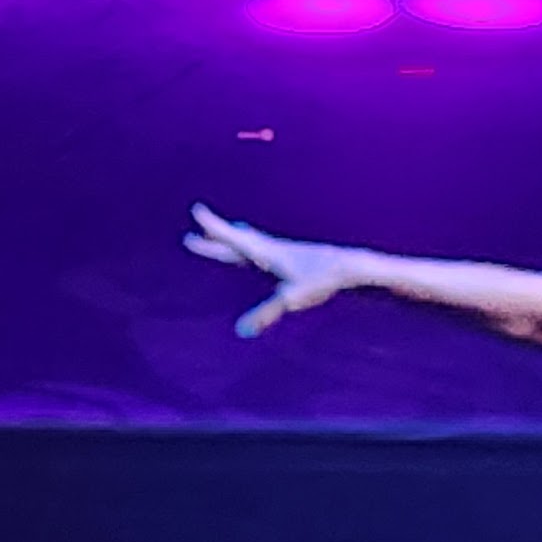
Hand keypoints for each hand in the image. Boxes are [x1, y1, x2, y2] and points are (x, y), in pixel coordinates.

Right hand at [185, 205, 365, 337]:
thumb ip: (265, 313)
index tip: (197, 210)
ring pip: (251, 242)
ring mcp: (282, 251)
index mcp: (266, 253)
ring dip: (234, 237)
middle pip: (236, 242)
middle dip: (214, 239)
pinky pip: (263, 248)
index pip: (233, 239)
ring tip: (227, 230)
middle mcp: (271, 248)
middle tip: (192, 236)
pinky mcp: (293, 257)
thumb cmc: (321, 280)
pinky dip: (252, 244)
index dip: (213, 227)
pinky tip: (259, 251)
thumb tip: (242, 331)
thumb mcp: (291, 299)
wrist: (349, 266)